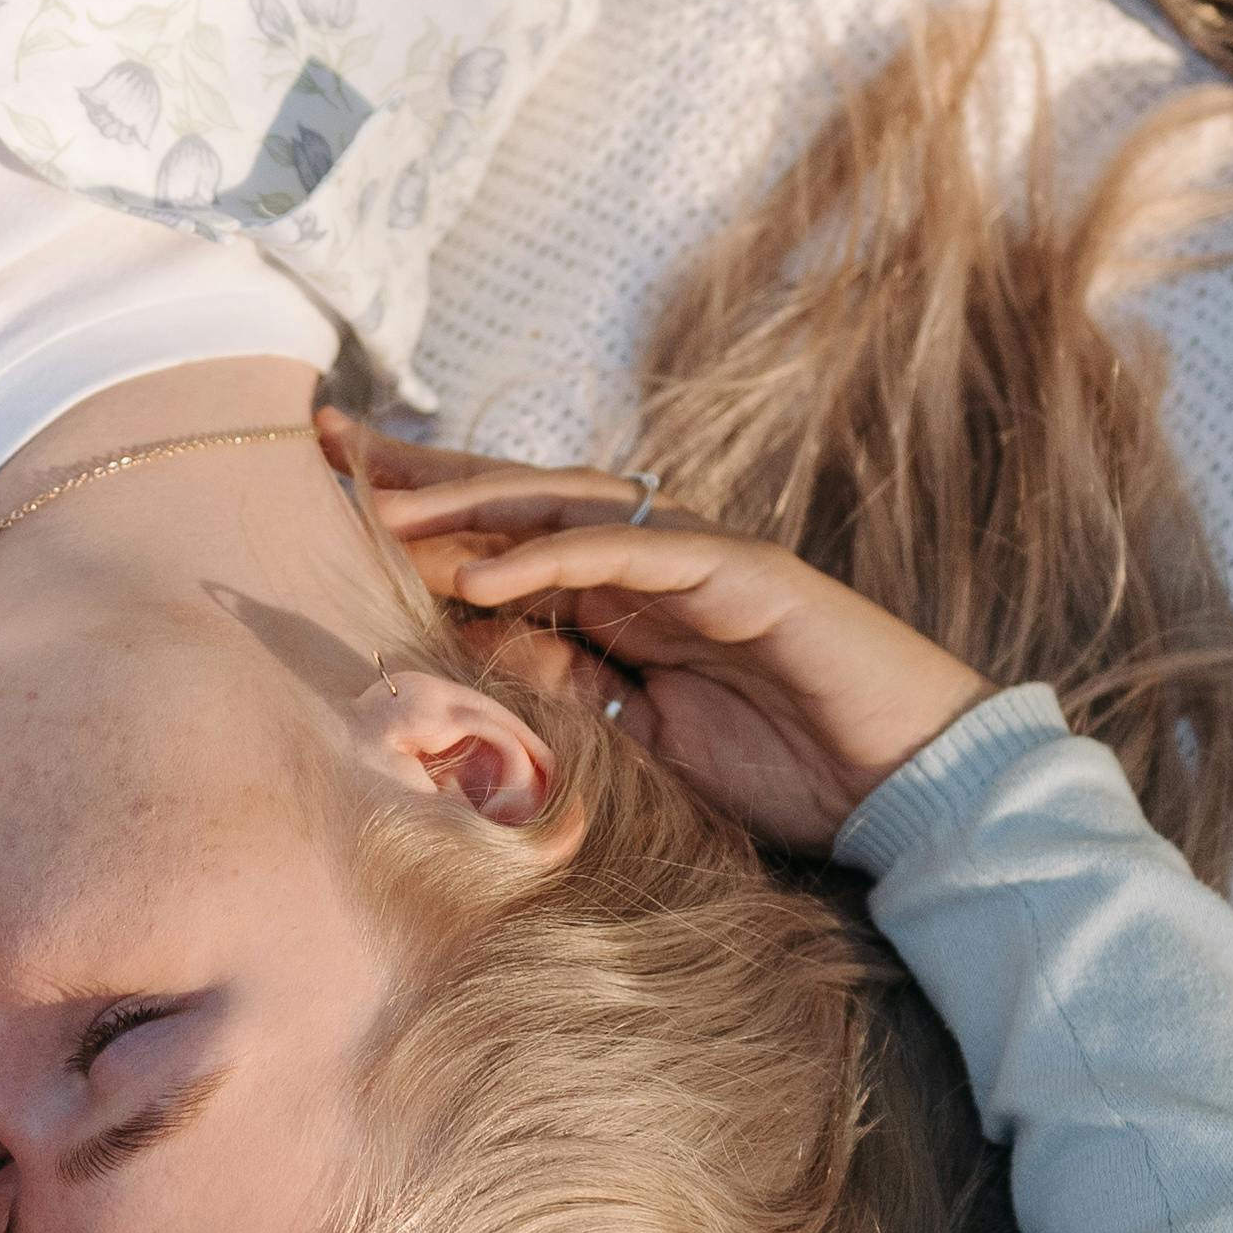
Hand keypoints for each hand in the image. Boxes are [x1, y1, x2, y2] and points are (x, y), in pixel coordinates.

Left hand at [326, 410, 995, 854]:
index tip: (330, 494)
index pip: (503, 541)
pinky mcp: (741, 572)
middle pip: (515, 503)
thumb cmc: (789, 768)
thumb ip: (561, 687)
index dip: (419, 515)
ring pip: (561, 512)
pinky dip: (553, 560)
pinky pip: (630, 554)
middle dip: (419, 475)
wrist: (909, 787)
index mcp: (623, 600)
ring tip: (377, 508)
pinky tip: (483, 577)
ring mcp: (697, 558)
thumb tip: (465, 646)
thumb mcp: (639, 738)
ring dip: (467, 507)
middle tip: (324, 444)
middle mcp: (652, 561)